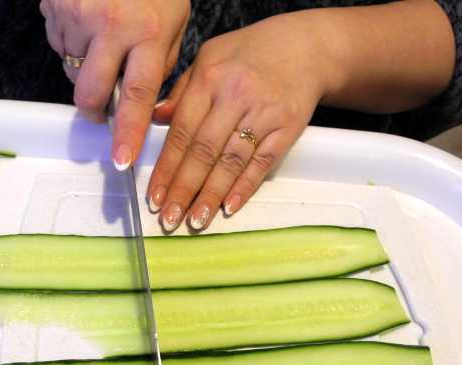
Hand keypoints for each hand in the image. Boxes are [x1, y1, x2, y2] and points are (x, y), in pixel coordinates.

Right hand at [39, 0, 189, 167]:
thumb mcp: (171, 20)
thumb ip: (158, 63)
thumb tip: (144, 104)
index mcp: (146, 31)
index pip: (136, 94)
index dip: (126, 131)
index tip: (120, 160)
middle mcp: (110, 25)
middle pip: (89, 92)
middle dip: (92, 109)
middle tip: (99, 107)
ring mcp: (76, 14)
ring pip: (70, 68)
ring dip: (82, 63)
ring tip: (101, 33)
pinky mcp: (53, 5)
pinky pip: (56, 41)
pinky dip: (69, 38)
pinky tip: (86, 18)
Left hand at [147, 1, 453, 231]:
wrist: (308, 47)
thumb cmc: (251, 53)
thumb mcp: (210, 56)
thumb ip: (182, 90)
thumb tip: (155, 119)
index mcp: (210, 79)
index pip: (182, 132)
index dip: (166, 168)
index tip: (153, 196)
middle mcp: (236, 97)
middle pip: (204, 152)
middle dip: (183, 189)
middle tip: (169, 218)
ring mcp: (263, 114)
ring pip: (231, 162)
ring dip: (211, 195)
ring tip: (195, 221)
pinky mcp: (287, 128)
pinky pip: (262, 163)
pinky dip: (245, 187)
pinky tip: (229, 208)